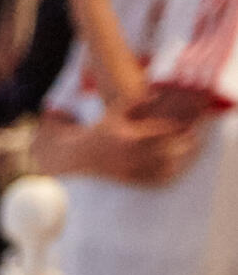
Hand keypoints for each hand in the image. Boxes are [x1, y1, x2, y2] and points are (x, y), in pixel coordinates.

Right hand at [40, 107, 203, 186]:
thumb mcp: (114, 111)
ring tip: (186, 153)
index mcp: (131, 136)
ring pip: (163, 167)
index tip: (188, 126)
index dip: (179, 128)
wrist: (80, 155)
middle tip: (193, 139)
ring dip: (178, 160)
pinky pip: (153, 180)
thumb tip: (157, 94)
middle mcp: (131, 154)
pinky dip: (166, 174)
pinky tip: (173, 167)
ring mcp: (130, 168)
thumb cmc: (101, 130)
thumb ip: (134, 100)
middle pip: (168, 150)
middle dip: (184, 144)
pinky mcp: (129, 179)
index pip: (162, 132)